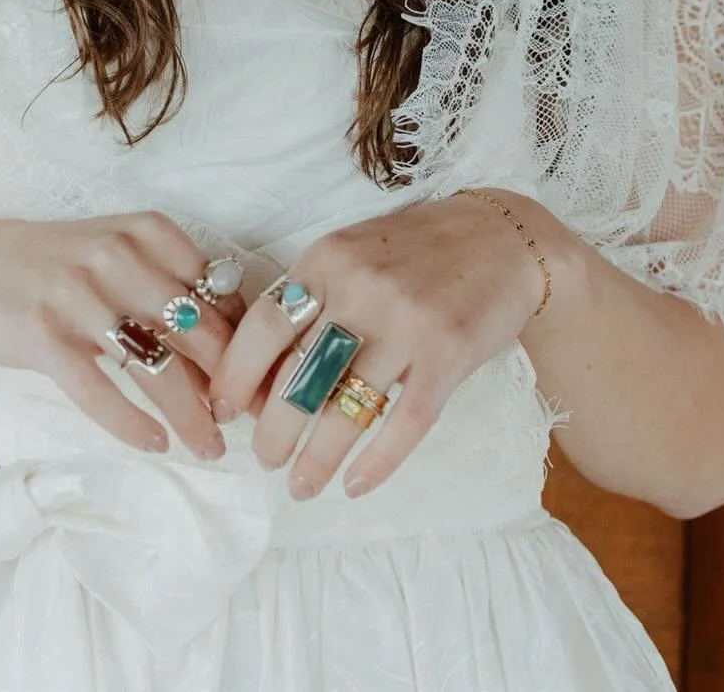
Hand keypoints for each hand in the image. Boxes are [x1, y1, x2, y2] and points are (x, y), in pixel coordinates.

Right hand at [0, 212, 247, 458]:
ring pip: (155, 366)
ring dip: (190, 415)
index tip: (264, 381)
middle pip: (197, 333)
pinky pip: (98, 390)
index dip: (248, 342)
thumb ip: (173, 286)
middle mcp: (117, 256)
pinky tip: (155, 443)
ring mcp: (78, 295)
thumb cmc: (62, 265)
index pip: (219, 292)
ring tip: (209, 447)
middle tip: (249, 423)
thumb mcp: (121, 254)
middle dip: (230, 385)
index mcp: (148, 232)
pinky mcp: (43, 334)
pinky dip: (131, 423)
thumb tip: (236, 345)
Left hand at [206, 193, 551, 499]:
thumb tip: (260, 374)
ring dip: (315, 459)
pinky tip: (355, 485)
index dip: (236, 377)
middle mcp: (361, 289)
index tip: (223, 413)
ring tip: (300, 485)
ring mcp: (407, 323)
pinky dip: (376, 463)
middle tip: (265, 459)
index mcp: (326, 259)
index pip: (263, 326)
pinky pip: (404, 423)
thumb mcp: (352, 255)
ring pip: (345, 409)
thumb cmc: (415, 251)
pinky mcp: (448, 354)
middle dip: (273, 431)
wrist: (501, 238)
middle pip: (298, 376)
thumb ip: (311, 300)